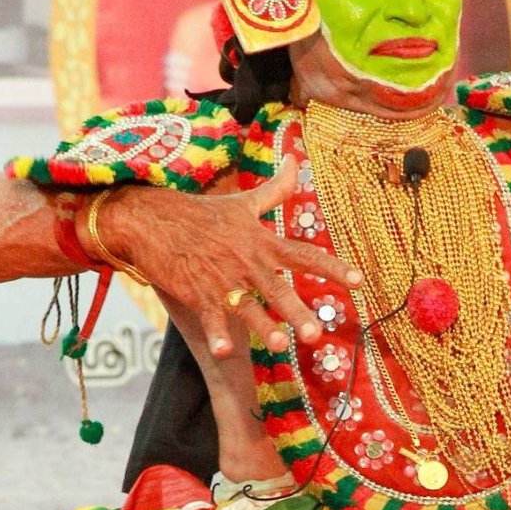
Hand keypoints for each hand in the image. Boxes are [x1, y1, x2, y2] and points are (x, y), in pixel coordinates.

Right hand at [100, 157, 358, 359]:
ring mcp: (221, 279)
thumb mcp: (242, 200)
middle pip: (278, 289)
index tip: (358, 282)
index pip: (304, 255)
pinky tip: (224, 351)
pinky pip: (210, 317)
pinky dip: (216, 334)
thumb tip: (298, 158)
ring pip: (247, 306)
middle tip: (317, 333)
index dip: (332, 267)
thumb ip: (276, 188)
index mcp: (261, 242)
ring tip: (279, 345)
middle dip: (297, 311)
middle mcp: (247, 262)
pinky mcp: (197, 293)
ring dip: (262, 326)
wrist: (152, 218)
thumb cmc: (201, 213)